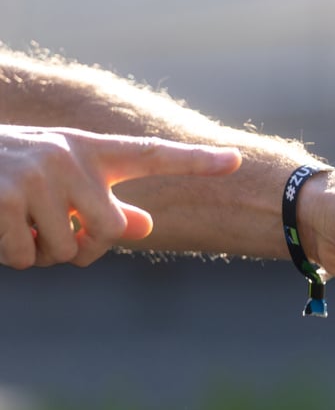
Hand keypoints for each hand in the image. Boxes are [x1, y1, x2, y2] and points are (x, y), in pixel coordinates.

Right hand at [0, 125, 240, 267]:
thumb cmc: (8, 174)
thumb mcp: (59, 182)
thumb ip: (102, 204)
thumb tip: (145, 225)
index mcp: (89, 151)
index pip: (152, 155)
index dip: (196, 161)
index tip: (237, 161)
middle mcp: (67, 156)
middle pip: (107, 234)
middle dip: (81, 247)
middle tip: (53, 230)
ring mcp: (34, 175)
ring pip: (63, 252)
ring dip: (39, 252)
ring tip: (15, 220)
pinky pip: (26, 258)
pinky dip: (10, 256)